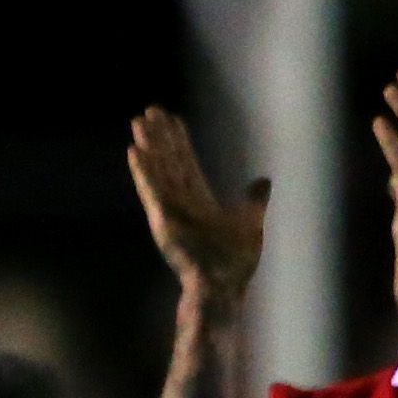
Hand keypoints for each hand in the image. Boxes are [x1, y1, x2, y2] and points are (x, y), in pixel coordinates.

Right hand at [127, 108, 266, 300]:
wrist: (223, 285)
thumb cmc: (235, 261)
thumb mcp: (251, 221)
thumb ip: (253, 199)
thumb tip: (263, 181)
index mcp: (199, 199)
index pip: (185, 162)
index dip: (178, 140)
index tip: (171, 119)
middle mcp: (180, 201)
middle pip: (168, 160)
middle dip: (158, 136)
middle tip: (147, 112)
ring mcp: (170, 209)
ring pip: (157, 169)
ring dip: (147, 146)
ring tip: (137, 122)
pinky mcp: (163, 219)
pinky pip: (151, 190)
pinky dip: (143, 170)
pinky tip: (134, 151)